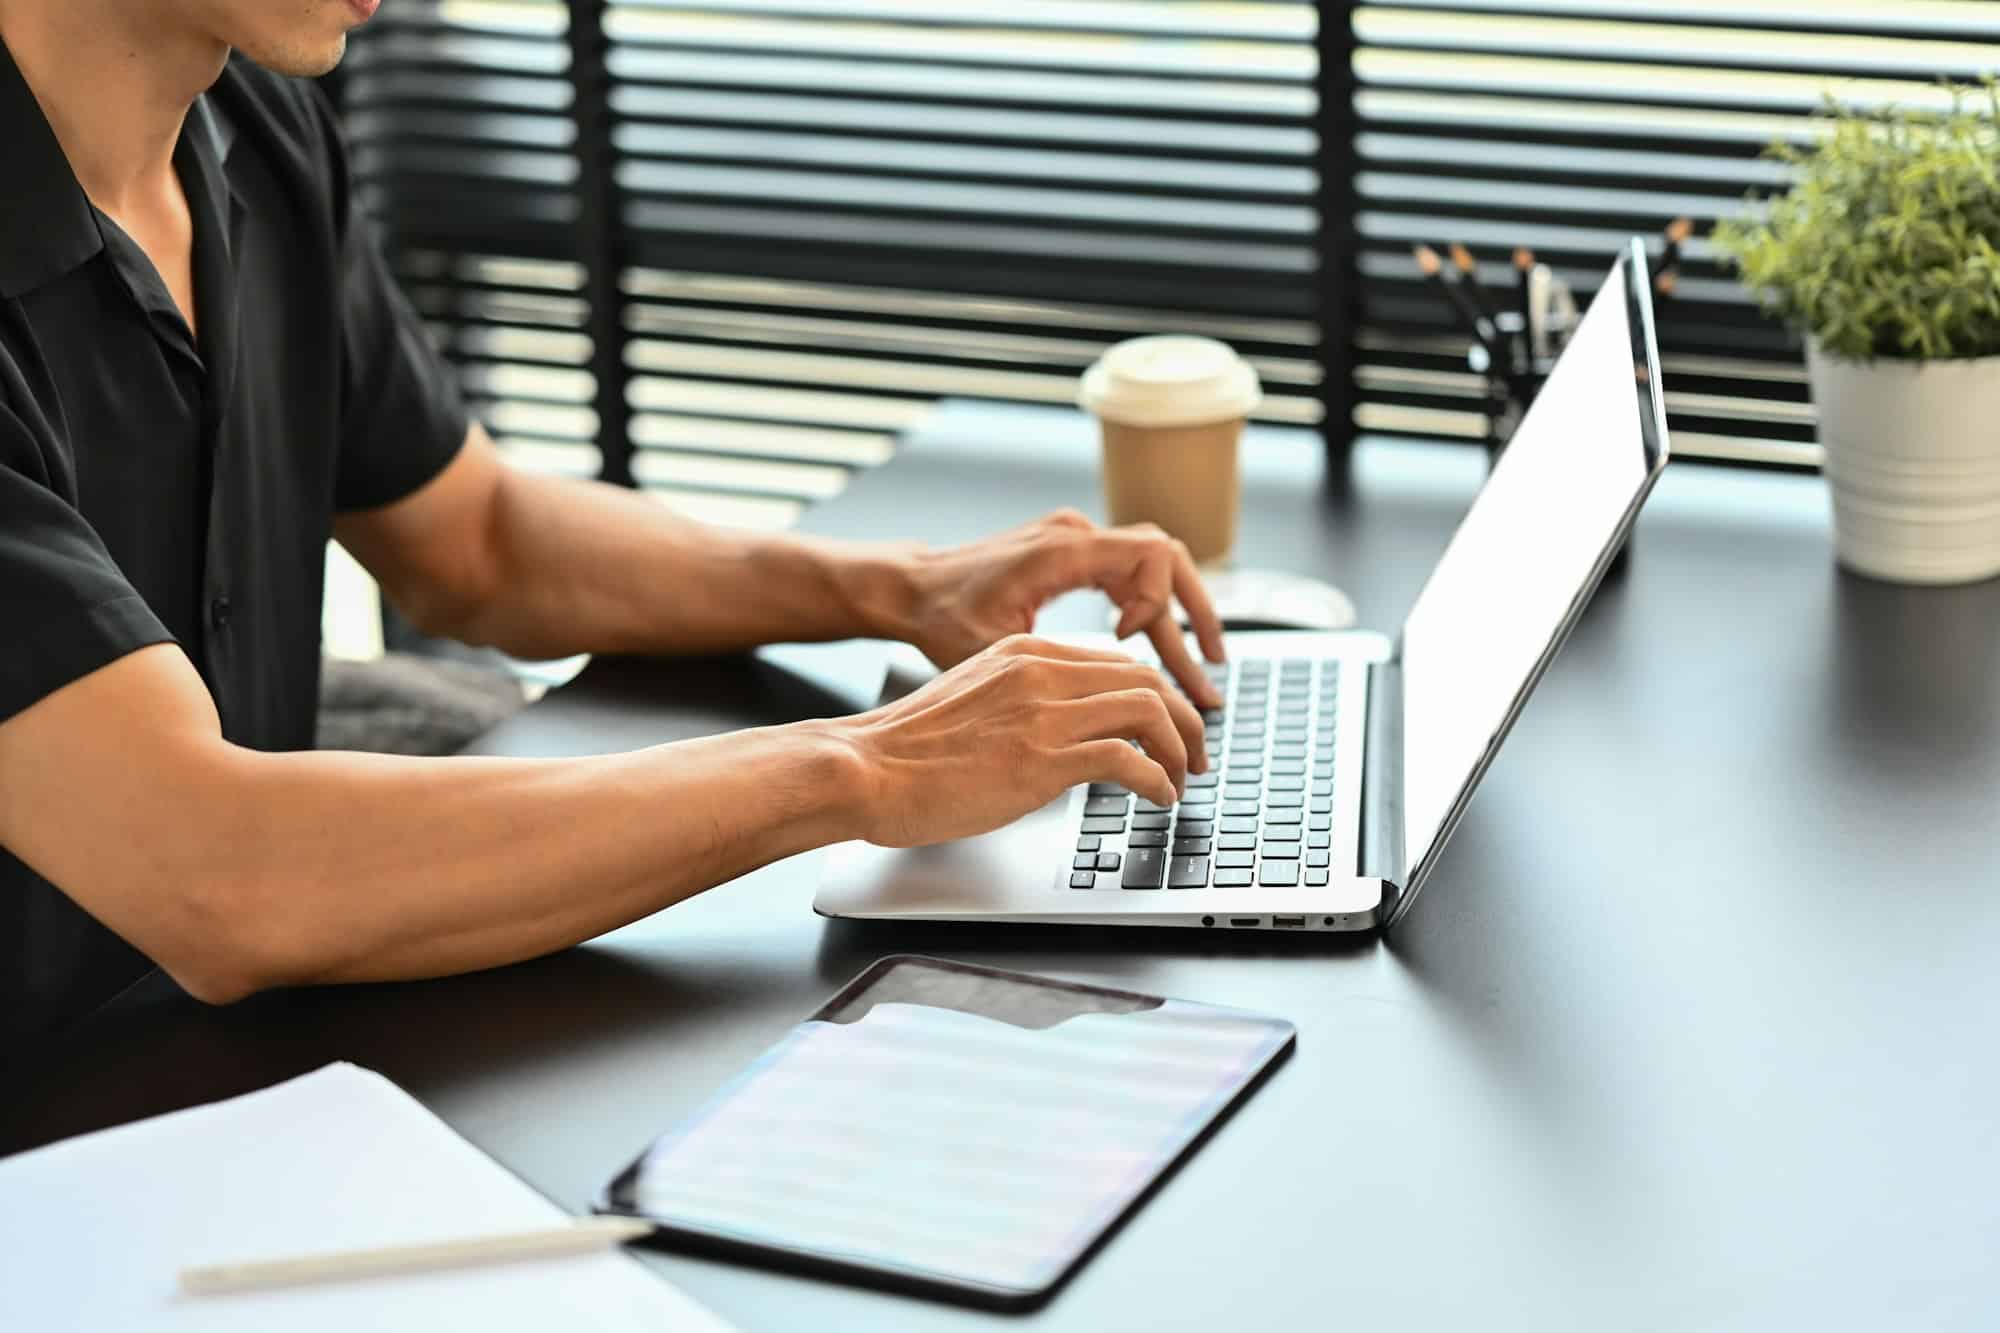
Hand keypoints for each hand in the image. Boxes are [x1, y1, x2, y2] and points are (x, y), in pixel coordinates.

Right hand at [835, 634, 1208, 847]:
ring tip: (1184, 778)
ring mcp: (1043, 713)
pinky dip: (1156, 779)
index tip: (1167, 726)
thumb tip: (1059, 734)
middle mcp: (1040, 672)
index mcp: (1023, 653)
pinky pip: (1127, 758)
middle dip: (1183, 719)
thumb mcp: (973, 701)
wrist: (862, 767)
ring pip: (1148, 710)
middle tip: (1194, 754)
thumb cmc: (904, 750)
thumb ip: (1019, 703)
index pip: (1115, 662)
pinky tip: (1158, 798)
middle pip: (1145, 678)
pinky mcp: (1042, 758)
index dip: (1155, 696)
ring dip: (1179, 748)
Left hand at [898, 510, 1227, 707]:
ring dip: (1179, 613)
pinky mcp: (1070, 554)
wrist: (908, 589)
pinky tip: (1157, 648)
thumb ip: (1058, 661)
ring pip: (1154, 566)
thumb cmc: (939, 616)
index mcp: (1063, 549)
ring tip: (1203, 665)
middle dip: (1195, 614)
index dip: (1157, 605)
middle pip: (1167, 558)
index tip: (1130, 646)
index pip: (1151, 556)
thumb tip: (1113, 695)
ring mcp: (1075, 540)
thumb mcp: (995, 645)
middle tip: (1214, 666)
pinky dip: (1149, 608)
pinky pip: (1129, 572)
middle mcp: (1076, 535)